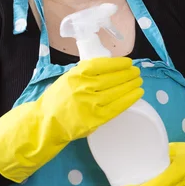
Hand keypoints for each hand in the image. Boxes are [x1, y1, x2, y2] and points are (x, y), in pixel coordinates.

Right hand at [0, 56, 143, 182]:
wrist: (46, 122)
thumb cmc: (57, 100)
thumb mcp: (67, 79)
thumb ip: (84, 74)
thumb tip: (107, 69)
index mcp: (76, 74)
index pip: (102, 65)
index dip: (118, 64)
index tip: (128, 63)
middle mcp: (84, 87)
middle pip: (112, 78)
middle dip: (128, 74)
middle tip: (136, 73)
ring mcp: (90, 103)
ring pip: (117, 91)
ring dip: (131, 86)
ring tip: (138, 82)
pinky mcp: (95, 119)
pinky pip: (116, 107)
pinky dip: (128, 100)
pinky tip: (136, 95)